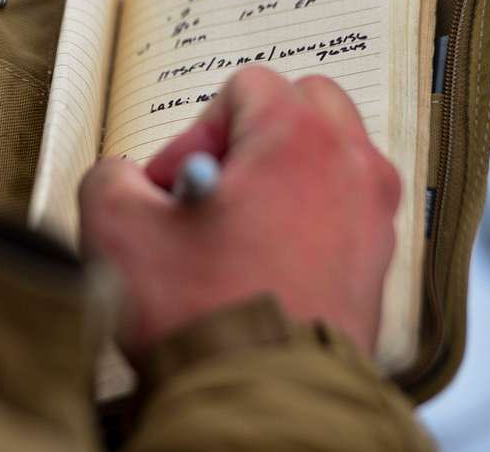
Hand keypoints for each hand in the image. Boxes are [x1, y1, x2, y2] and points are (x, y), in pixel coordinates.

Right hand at [79, 67, 399, 358]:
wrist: (266, 401)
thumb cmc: (204, 315)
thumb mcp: (119, 231)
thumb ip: (110, 177)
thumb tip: (124, 177)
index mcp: (298, 137)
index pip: (246, 87)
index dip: (195, 131)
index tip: (173, 187)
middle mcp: (351, 164)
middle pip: (305, 105)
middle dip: (252, 135)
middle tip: (213, 188)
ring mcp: (374, 215)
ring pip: (332, 155)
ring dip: (284, 173)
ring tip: (240, 226)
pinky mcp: (379, 262)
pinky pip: (345, 209)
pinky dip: (308, 217)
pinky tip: (266, 262)